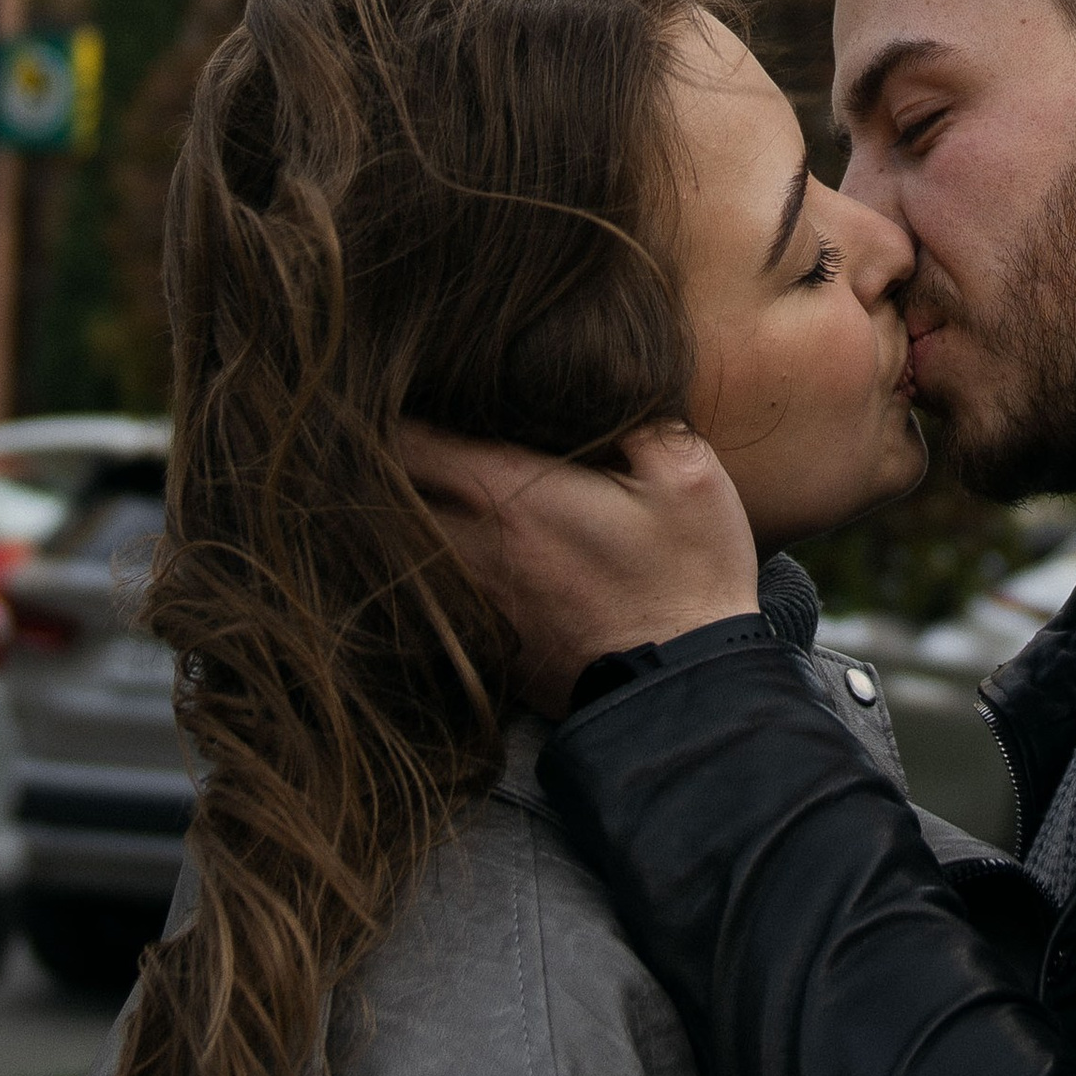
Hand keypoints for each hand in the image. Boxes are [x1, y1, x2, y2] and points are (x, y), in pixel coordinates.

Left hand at [398, 419, 758, 718]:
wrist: (689, 692)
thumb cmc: (689, 576)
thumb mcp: (687, 475)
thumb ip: (636, 419)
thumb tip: (605, 383)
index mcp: (512, 496)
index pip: (411, 444)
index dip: (393, 414)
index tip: (399, 394)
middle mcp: (476, 551)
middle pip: (389, 502)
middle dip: (386, 470)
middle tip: (403, 442)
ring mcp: (478, 606)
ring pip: (408, 556)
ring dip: (408, 524)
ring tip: (425, 494)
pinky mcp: (492, 650)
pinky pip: (440, 601)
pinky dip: (436, 576)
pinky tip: (465, 560)